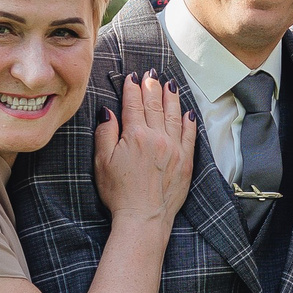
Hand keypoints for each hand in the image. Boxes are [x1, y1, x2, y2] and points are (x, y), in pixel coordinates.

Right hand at [94, 75, 197, 225]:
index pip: (133, 105)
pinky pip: (189, 134)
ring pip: (174, 115)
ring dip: (171, 98)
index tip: (132, 77)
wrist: (144, 217)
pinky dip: (188, 121)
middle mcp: (157, 137)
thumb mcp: (103, 162)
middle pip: (154, 106)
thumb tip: (108, 110)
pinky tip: (187, 111)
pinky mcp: (186, 161)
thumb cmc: (119, 193)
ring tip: (169, 85)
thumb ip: (105, 133)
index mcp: (135, 136)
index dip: (132, 89)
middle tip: (151, 74)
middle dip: (152, 87)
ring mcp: (175, 148)